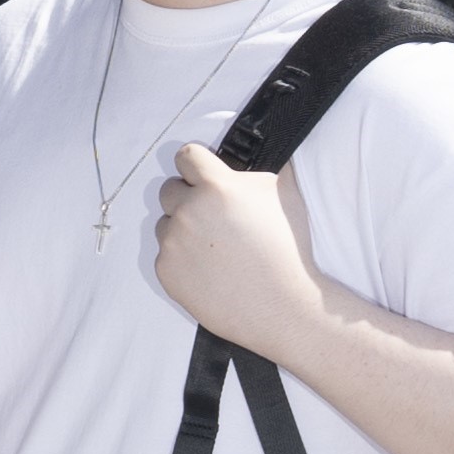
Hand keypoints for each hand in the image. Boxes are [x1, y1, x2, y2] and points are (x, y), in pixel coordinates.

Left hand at [156, 144, 332, 367]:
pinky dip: (181, 261)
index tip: (203, 175)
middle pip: (168, 190)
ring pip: (164, 224)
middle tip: (212, 217)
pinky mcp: (167, 273)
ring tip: (214, 249)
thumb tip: (260, 146)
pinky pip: (165, 256)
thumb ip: (259, 169)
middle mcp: (188, 211)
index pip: (186, 156)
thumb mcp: (285, 194)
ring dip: (182, 230)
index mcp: (215, 187)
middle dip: (187, 198)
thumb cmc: (289, 251)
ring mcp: (173, 244)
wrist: (285, 307)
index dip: (196, 165)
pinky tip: (209, 271)